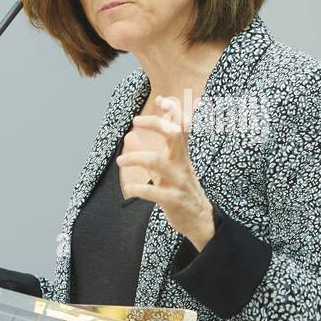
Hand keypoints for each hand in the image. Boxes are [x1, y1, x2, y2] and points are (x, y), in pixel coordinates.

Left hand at [117, 95, 216, 250]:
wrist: (199, 220)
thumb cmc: (182, 191)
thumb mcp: (168, 170)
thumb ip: (151, 152)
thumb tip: (129, 137)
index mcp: (182, 155)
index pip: (183, 125)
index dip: (174, 110)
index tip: (160, 100)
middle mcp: (182, 164)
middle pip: (174, 135)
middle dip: (156, 123)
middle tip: (136, 121)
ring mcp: (179, 181)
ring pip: (157, 161)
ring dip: (136, 157)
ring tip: (120, 161)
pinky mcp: (174, 200)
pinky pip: (153, 192)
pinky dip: (138, 189)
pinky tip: (128, 188)